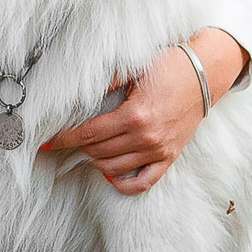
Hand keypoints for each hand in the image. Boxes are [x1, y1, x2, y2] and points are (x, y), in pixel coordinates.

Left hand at [44, 29, 246, 194]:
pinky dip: (123, 184)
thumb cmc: (168, 67)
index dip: (64, 139)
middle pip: (98, 152)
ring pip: (113, 168)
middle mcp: (146, 137)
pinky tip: (111, 174)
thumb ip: (105, 82)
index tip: (47, 141)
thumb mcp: (134, 69)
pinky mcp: (169, 157)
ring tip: (89, 147)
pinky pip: (143, 183)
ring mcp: (159, 150)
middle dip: (78, 146)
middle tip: (70, 137)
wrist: (204, 75)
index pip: (88, 134)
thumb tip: (74, 93)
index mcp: (134, 115)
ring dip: (95, 160)